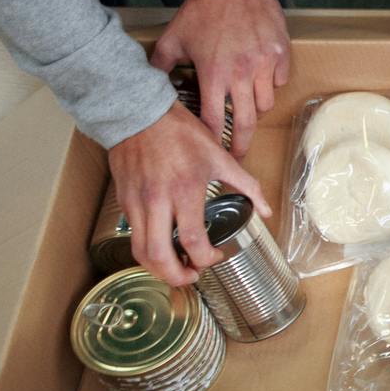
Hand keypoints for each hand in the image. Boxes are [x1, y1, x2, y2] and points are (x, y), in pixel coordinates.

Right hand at [107, 103, 270, 285]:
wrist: (138, 113)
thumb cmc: (180, 132)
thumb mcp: (220, 156)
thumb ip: (247, 186)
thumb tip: (266, 210)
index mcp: (184, 192)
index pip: (192, 241)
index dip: (205, 259)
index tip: (216, 256)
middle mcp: (156, 202)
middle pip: (159, 256)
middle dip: (176, 276)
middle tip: (192, 276)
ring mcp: (136, 203)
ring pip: (140, 251)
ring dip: (158, 268)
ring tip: (177, 267)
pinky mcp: (123, 201)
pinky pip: (132, 235)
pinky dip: (146, 249)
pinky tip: (162, 246)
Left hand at [150, 0, 289, 156]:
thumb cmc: (203, 10)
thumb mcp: (173, 37)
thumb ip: (160, 64)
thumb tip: (149, 83)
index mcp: (213, 74)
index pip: (212, 120)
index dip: (211, 139)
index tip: (210, 149)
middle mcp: (241, 74)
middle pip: (245, 123)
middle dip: (240, 143)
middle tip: (238, 154)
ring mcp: (264, 64)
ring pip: (265, 104)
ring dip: (255, 109)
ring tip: (246, 108)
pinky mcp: (280, 54)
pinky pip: (279, 81)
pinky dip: (270, 84)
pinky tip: (259, 78)